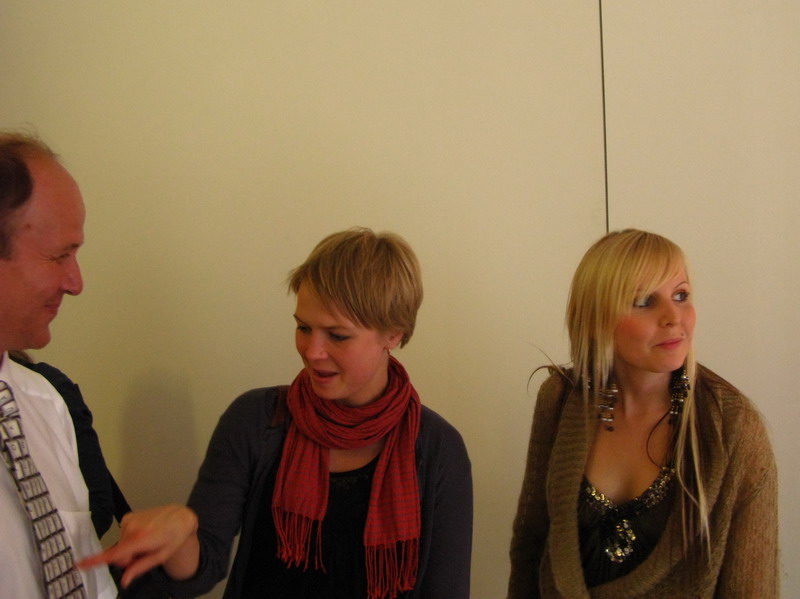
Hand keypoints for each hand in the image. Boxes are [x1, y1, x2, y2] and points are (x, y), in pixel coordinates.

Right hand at [78, 504, 199, 587]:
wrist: (179, 517)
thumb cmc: (173, 537)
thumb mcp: (160, 556)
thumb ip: (140, 568)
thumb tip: (124, 581)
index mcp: (141, 539)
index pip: (115, 553)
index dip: (95, 560)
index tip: (79, 564)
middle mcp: (132, 528)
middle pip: (118, 555)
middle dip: (128, 559)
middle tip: (145, 553)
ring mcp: (129, 520)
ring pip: (120, 546)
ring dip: (130, 548)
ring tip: (147, 540)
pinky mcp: (127, 517)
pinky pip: (122, 536)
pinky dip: (130, 538)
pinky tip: (143, 533)